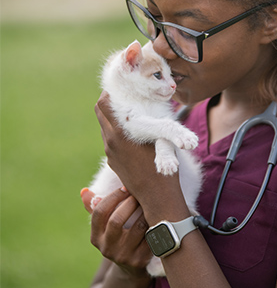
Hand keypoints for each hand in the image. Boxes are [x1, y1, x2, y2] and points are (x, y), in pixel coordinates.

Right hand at [81, 187, 151, 277]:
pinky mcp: (140, 260)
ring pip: (137, 227)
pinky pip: (150, 236)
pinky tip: (158, 215)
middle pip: (116, 220)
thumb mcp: (104, 227)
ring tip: (150, 201)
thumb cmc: (117, 237)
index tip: (125, 187)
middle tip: (139, 194)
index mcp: (96, 238)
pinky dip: (154, 224)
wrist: (130, 268)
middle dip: (129, 203)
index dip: (113, 197)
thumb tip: (84, 191)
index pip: (99, 213)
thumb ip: (95, 207)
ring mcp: (123, 256)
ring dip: (145, 211)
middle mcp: (107, 249)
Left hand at [94, 91, 183, 206]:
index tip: (118, 87)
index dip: (108, 93)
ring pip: (105, 127)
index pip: (103, 105)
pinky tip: (132, 134)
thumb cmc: (164, 169)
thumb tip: (165, 109)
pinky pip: (110, 141)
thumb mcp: (164, 142)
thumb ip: (161, 124)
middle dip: (109, 102)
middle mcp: (110, 142)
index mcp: (121, 133)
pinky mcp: (112, 162)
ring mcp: (110, 153)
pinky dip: (116, 132)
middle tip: (123, 96)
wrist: (157, 200)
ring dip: (113, 118)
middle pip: (100, 113)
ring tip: (130, 113)